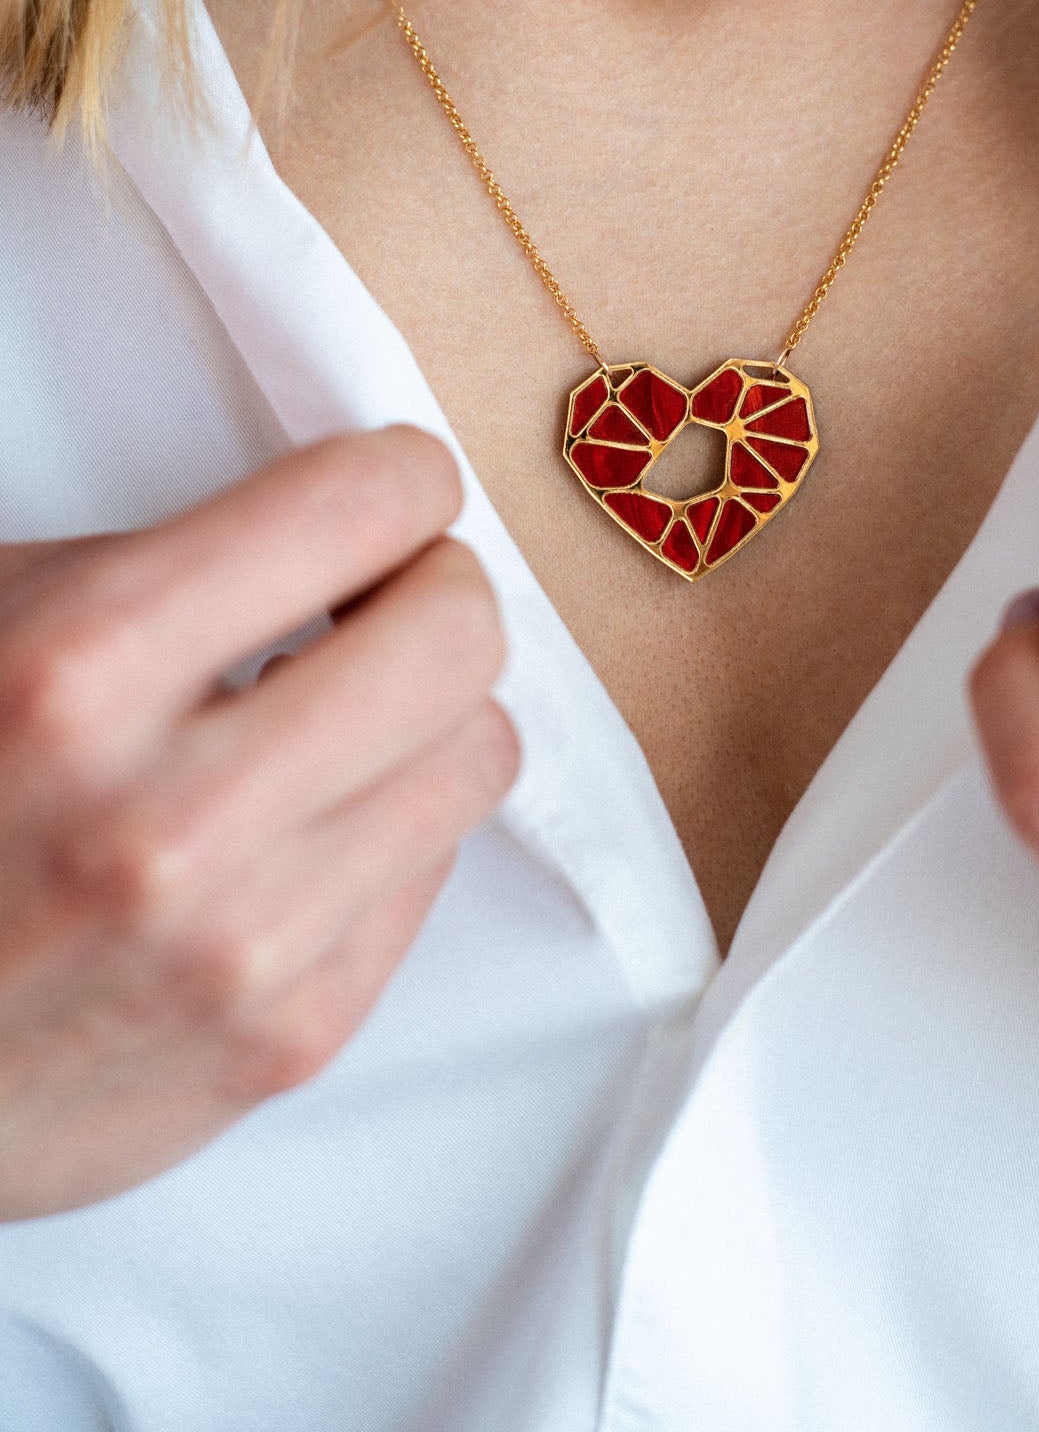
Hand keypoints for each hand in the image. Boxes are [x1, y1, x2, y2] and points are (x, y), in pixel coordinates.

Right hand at [0, 426, 516, 1218]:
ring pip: (477, 754)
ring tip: (344, 715)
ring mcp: (241, 947)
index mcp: (78, 672)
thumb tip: (349, 527)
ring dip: (429, 713)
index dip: (402, 479)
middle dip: (435, 590)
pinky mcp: (287, 1041)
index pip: (362, 508)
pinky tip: (307, 821)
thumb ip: (165, 565)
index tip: (398, 492)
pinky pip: (432, 872)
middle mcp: (172, 821)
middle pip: (459, 635)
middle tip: (386, 596)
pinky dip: (392, 824)